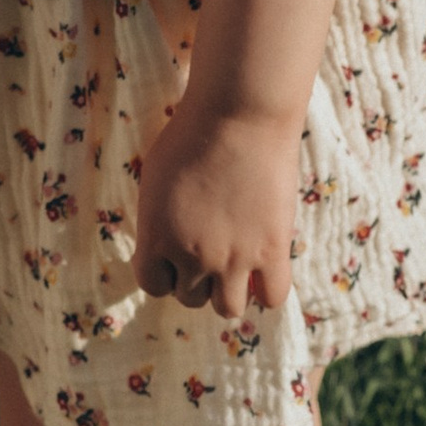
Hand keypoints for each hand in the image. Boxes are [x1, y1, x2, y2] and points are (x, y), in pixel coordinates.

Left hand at [133, 102, 302, 316]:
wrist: (239, 116)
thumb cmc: (190, 135)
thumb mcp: (155, 178)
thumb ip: (158, 219)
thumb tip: (163, 244)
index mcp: (156, 236)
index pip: (152, 284)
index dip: (162, 272)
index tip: (172, 257)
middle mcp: (192, 256)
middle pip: (190, 298)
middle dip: (194, 279)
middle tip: (206, 253)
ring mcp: (235, 259)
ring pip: (228, 309)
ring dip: (227, 291)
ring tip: (233, 265)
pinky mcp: (272, 252)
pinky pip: (272, 299)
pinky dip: (266, 290)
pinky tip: (263, 268)